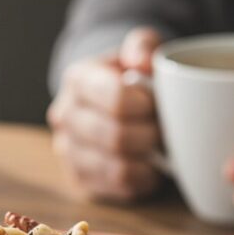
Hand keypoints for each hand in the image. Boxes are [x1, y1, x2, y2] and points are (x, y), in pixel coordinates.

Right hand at [48, 27, 161, 200]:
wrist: (108, 103)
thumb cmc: (130, 76)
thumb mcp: (140, 51)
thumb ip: (144, 46)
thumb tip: (143, 62)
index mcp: (78, 79)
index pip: (115, 99)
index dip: (148, 105)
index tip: (160, 103)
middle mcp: (65, 117)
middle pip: (116, 137)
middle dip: (152, 136)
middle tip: (167, 129)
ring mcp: (69, 152)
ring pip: (117, 168)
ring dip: (148, 161)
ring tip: (161, 148)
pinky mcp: (80, 180)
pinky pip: (118, 188)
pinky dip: (142, 180)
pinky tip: (151, 166)